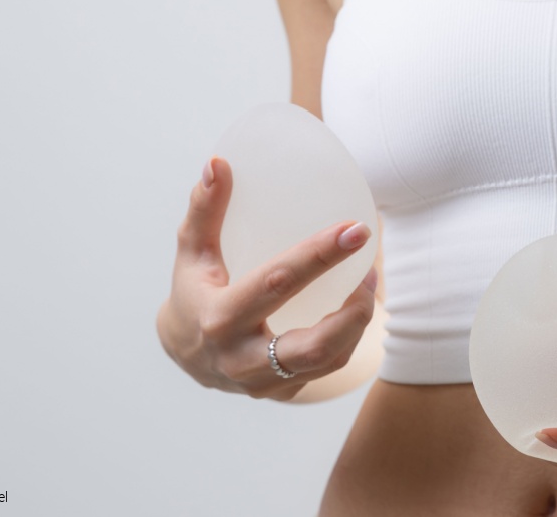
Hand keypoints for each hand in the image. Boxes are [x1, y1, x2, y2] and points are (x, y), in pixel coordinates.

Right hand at [156, 156, 377, 401]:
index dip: (319, 256)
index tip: (356, 230)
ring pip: (328, 361)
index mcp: (218, 319)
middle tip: (371, 268)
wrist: (184, 353)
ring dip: (357, 321)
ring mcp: (262, 383)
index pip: (277, 283)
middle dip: (354, 308)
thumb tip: (218, 163)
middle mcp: (240, 359)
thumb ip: (205, 209)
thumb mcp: (192, 251)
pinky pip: (327, 369)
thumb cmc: (193, 290)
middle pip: (313, 344)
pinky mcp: (281, 393)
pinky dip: (348, 338)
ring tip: (366, 282)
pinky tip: (354, 307)